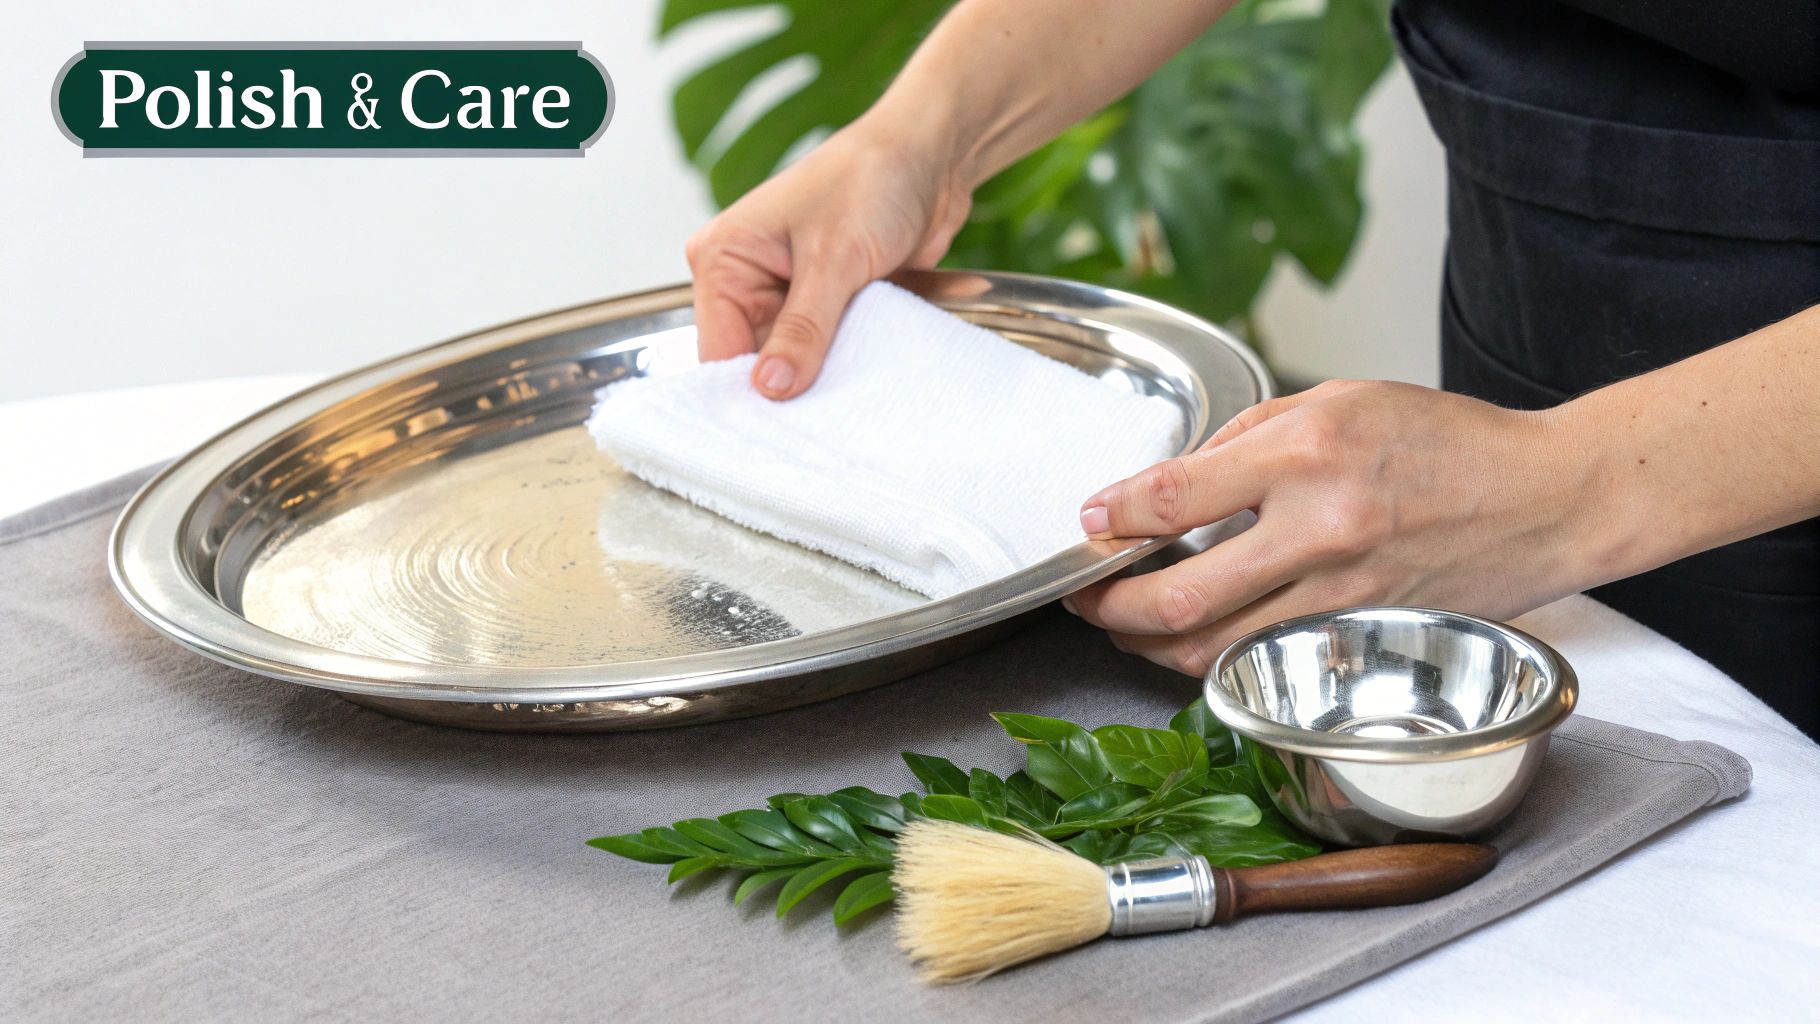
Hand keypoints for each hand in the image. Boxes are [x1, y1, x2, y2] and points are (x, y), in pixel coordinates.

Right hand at [685, 117, 972, 398]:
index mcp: (725, 259)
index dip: (750, 391)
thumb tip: (771, 389)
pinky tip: (889, 356)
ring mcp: (792, 294)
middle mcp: (749, 279)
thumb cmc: (872, 178)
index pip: (720, 349)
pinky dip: (867, 353)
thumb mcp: (834, 259)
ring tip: (864, 383)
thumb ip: (803, 329)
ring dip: (838, 370)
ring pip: (803, 362)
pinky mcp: (831, 303)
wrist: (935, 154)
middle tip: (830, 420)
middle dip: (799, 386)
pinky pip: (839, 348)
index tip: (782, 430)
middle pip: (760, 362)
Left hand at [1064, 380, 1593, 675]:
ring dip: (1149, 646)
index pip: (1175, 496)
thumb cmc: (1447, 442)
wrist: (1547, 498)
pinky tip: (1192, 641)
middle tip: (1084, 594)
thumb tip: (1172, 481)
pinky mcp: (1362, 635)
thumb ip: (1248, 438)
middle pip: (1179, 597)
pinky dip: (1213, 658)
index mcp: (1307, 450)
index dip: (1115, 517)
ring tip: (1124, 624)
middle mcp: (1320, 527)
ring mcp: (1343, 593)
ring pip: (1213, 650)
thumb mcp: (1339, 401)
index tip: (1090, 521)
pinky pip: (1264, 660)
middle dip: (1109, 604)